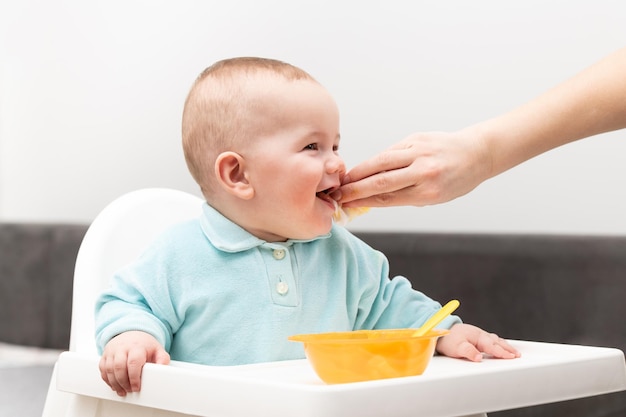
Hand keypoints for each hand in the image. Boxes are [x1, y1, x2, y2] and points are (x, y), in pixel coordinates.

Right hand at [99, 330, 169, 395]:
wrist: (132, 334)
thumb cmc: (144, 345)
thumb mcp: (157, 350)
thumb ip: (162, 359)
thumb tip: (163, 369)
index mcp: (137, 346)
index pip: (133, 362)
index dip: (134, 378)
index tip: (137, 387)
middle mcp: (122, 347)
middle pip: (119, 367)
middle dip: (124, 383)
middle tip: (130, 390)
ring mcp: (112, 351)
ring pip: (109, 370)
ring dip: (115, 384)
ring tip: (123, 391)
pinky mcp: (104, 356)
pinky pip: (102, 370)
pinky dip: (107, 380)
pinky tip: (115, 386)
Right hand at [332, 129, 490, 207]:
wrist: (476, 153)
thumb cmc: (456, 180)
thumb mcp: (434, 197)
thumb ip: (404, 196)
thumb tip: (372, 197)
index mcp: (429, 191)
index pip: (388, 198)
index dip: (364, 201)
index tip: (347, 204)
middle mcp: (424, 170)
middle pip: (381, 180)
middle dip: (355, 188)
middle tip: (338, 193)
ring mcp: (419, 151)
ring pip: (381, 161)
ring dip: (359, 170)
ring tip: (344, 178)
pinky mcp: (417, 137)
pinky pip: (391, 150)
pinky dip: (377, 159)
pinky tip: (365, 167)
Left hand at [436, 323, 520, 361]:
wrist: (441, 330)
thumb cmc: (448, 339)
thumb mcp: (456, 347)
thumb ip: (468, 352)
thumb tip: (479, 358)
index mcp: (477, 337)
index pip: (492, 346)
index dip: (502, 352)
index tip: (511, 356)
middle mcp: (480, 335)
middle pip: (497, 342)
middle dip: (508, 348)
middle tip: (517, 355)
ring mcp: (479, 335)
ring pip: (495, 340)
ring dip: (504, 345)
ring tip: (513, 352)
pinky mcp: (476, 337)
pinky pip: (491, 340)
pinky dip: (498, 343)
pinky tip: (500, 346)